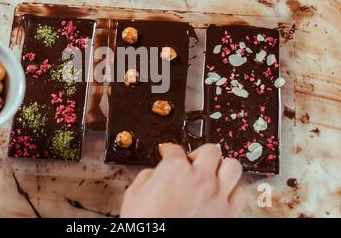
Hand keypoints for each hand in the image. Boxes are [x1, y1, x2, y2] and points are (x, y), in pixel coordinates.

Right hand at [121, 143, 244, 217]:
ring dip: (221, 167)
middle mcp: (199, 178)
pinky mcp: (228, 213)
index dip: (169, 150)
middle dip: (199, 154)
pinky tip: (222, 193)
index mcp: (174, 169)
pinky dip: (232, 191)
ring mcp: (216, 195)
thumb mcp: (134, 194)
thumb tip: (155, 174)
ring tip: (212, 172)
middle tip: (192, 161)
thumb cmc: (146, 224)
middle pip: (210, 150)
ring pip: (232, 166)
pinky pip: (239, 193)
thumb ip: (148, 176)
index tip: (168, 153)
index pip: (175, 149)